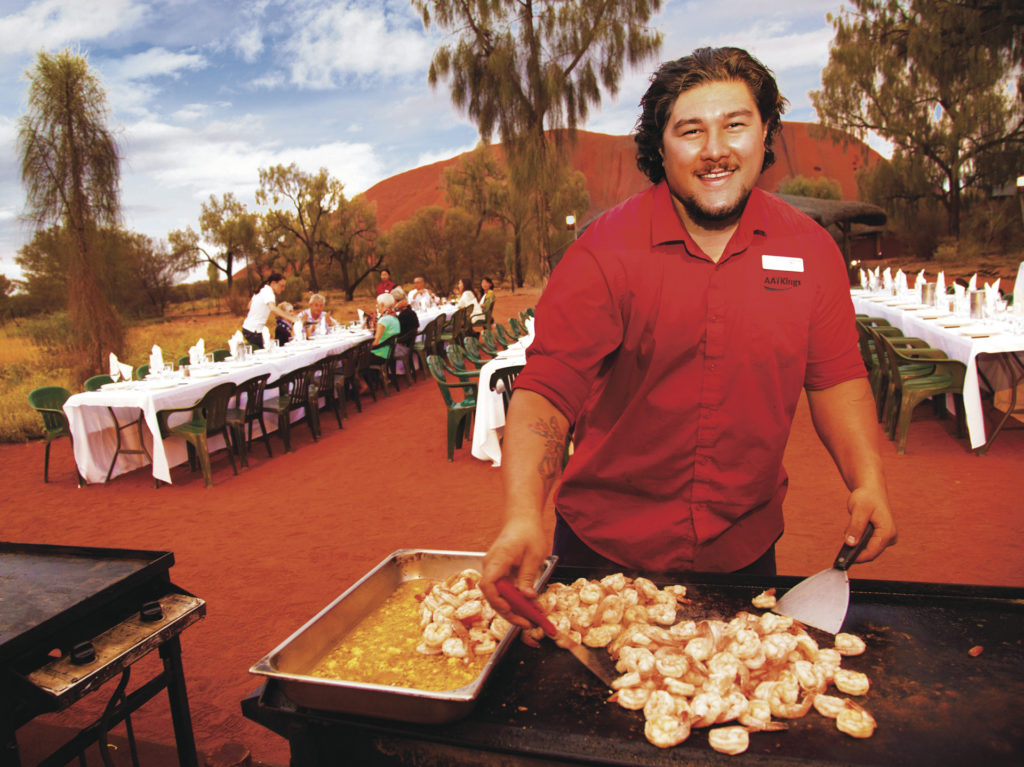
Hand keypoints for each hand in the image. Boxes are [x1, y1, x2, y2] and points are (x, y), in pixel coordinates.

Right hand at [480, 514, 547, 629]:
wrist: (522, 519)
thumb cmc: (528, 533)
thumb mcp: (534, 555)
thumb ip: (528, 576)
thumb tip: (527, 597)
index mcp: (498, 559)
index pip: (488, 584)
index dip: (497, 600)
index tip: (510, 609)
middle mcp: (491, 566)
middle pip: (493, 595)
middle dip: (509, 612)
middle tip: (527, 623)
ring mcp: (494, 569)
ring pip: (498, 595)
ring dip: (513, 609)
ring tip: (530, 619)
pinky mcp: (499, 572)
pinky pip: (503, 590)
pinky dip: (514, 600)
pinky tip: (528, 607)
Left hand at [845, 486, 896, 562]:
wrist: (871, 491)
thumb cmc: (866, 497)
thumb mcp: (859, 510)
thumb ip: (855, 526)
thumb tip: (850, 543)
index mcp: (887, 532)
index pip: (872, 552)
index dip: (857, 557)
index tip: (842, 559)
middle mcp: (890, 537)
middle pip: (870, 552)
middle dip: (855, 551)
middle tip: (840, 550)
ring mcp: (886, 538)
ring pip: (868, 549)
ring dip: (856, 545)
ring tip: (847, 536)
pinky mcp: (880, 537)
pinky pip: (867, 544)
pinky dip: (858, 541)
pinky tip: (851, 534)